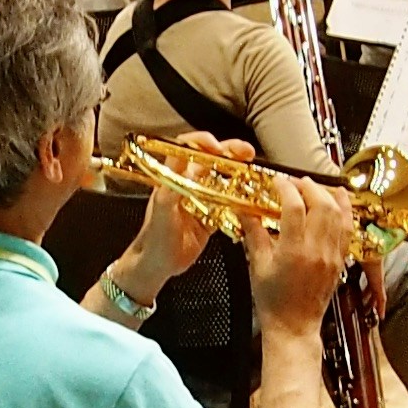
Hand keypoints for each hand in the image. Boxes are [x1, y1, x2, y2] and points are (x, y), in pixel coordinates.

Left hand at [124, 138, 242, 292]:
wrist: (155, 266)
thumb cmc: (153, 240)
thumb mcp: (161, 210)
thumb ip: (171, 185)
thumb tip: (182, 160)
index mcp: (173, 179)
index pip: (186, 149)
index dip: (202, 142)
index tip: (218, 146)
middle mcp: (188, 186)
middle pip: (210, 160)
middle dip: (229, 152)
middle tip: (247, 152)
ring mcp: (200, 201)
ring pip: (222, 180)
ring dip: (238, 174)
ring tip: (253, 171)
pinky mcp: (210, 219)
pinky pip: (228, 205)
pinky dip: (240, 200)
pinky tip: (251, 198)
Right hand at [245, 172, 355, 336]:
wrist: (294, 327)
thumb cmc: (274, 302)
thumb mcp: (258, 266)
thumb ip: (254, 234)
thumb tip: (246, 210)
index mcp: (293, 251)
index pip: (294, 207)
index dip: (285, 188)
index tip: (277, 182)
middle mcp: (316, 251)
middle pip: (320, 204)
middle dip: (308, 186)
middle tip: (294, 183)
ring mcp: (331, 255)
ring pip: (337, 213)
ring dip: (326, 194)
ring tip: (313, 187)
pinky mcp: (340, 260)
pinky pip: (347, 229)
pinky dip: (344, 210)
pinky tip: (338, 200)